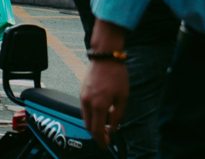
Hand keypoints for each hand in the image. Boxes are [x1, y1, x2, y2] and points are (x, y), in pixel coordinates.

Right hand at [80, 20, 128, 146]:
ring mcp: (82, 97)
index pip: (97, 130)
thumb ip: (118, 115)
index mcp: (99, 105)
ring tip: (105, 124)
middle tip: (105, 138)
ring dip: (93, 124)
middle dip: (96, 135)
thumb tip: (113, 127)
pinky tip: (101, 112)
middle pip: (88, 126)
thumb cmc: (116, 75)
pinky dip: (91, 115)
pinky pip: (84, 109)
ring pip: (85, 118)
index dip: (101, 140)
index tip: (106, 145)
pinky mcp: (81, 92)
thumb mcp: (123, 97)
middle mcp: (87, 102)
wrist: (105, 58)